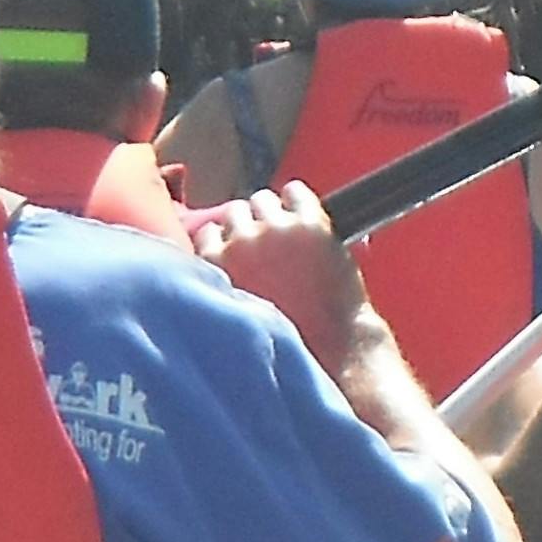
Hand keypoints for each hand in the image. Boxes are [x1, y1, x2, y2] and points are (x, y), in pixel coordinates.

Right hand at [191, 182, 366, 374]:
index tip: (238, 251)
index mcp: (216, 267)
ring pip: (263, 200)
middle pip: (235, 213)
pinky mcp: (311, 224)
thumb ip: (217, 285)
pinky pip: (296, 192)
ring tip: (286, 232)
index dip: (226, 241)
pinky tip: (304, 215)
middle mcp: (241, 243)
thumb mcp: (232, 315)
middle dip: (248, 226)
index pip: (209, 233)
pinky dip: (298, 200)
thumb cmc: (283, 340)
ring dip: (272, 213)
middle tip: (266, 245)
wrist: (333, 349)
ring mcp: (278, 230)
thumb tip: (212, 257)